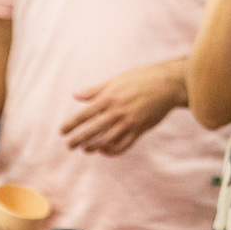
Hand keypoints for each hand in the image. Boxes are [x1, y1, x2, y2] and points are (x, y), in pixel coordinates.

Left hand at [60, 61, 185, 154]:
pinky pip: (123, 145)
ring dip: (92, 147)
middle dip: (78, 140)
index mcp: (109, 97)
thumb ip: (95, 90)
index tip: (62, 132)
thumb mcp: (117, 80)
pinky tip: (104, 151)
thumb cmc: (142, 78)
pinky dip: (112, 151)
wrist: (168, 84)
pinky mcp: (140, 129)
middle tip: (69, 145)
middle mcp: (117, 111)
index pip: (84, 115)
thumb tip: (75, 95)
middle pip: (92, 130)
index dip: (71, 124)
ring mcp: (129, 122)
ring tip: (85, 149)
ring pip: (106, 141)